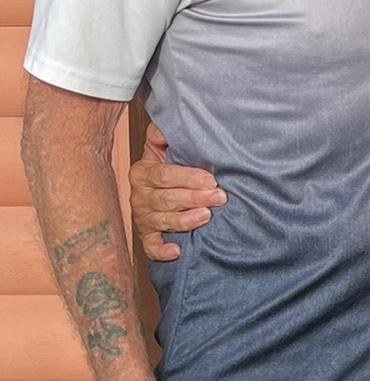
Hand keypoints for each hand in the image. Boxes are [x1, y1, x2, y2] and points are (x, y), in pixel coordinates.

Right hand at [130, 122, 224, 262]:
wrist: (160, 190)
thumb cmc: (171, 167)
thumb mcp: (164, 148)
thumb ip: (163, 136)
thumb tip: (165, 128)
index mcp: (144, 172)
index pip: (164, 175)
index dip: (188, 177)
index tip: (210, 180)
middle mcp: (140, 195)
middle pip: (167, 198)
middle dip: (194, 198)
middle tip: (219, 197)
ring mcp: (143, 217)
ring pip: (163, 220)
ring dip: (185, 220)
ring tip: (206, 216)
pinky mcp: (147, 235)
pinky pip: (150, 246)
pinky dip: (161, 250)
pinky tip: (176, 251)